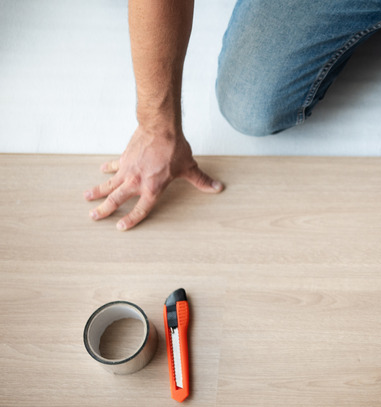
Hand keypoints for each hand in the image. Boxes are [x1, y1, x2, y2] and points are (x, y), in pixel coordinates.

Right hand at [84, 126, 222, 229]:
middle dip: (105, 209)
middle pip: (117, 199)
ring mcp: (128, 170)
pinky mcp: (124, 158)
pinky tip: (102, 171)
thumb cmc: (174, 148)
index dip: (131, 219)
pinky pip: (114, 166)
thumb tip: (217, 188)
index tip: (120, 227)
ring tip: (86, 198)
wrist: (160, 128)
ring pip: (109, 184)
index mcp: (152, 188)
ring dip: (98, 191)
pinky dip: (108, 169)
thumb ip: (201, 180)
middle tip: (93, 217)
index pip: (141, 209)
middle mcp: (137, 181)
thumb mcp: (189, 167)